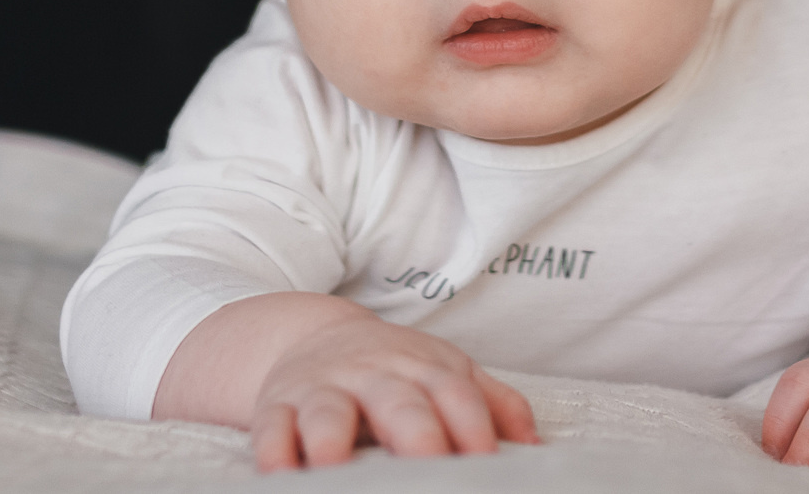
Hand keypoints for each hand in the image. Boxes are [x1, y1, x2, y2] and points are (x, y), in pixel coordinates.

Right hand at [250, 313, 536, 471]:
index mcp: (424, 369)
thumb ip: (494, 405)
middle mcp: (374, 376)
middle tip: (429, 465)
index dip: (473, 426)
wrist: (314, 335)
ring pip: (327, 412)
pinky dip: (272, 450)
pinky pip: (271, 428)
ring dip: (332, 438)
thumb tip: (537, 447)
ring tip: (336, 465)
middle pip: (398, 402)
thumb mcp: (448, 373)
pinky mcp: (279, 407)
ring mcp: (323, 389)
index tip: (488, 462)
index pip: (456, 393)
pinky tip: (280, 473)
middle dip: (415, 434)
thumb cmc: (396, 370)